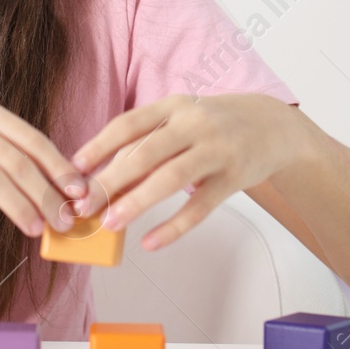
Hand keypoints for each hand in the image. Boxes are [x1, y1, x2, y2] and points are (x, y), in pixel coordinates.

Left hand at [69, 93, 312, 249]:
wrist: (275, 126)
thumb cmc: (214, 124)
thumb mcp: (181, 118)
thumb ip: (147, 140)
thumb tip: (102, 174)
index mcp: (173, 106)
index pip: (128, 124)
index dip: (99, 145)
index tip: (74, 168)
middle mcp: (194, 124)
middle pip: (144, 153)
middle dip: (110, 180)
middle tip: (84, 205)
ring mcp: (216, 150)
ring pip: (170, 178)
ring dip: (136, 202)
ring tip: (111, 222)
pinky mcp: (234, 178)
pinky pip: (200, 207)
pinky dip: (174, 227)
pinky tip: (151, 242)